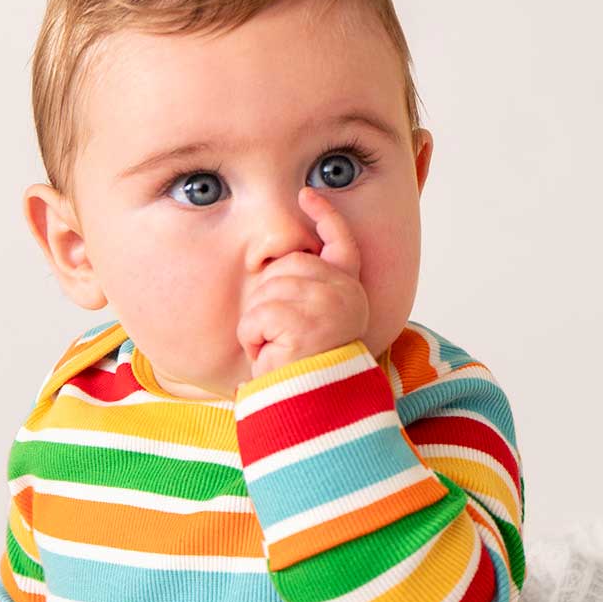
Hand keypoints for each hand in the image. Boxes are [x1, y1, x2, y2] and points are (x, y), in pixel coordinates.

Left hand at [236, 186, 368, 381]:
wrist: (313, 408)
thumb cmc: (307, 370)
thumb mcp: (311, 322)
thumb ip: (305, 289)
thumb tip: (280, 258)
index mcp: (350, 291)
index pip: (342, 244)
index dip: (325, 216)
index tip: (306, 194)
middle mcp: (344, 294)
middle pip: (287, 266)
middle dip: (269, 298)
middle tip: (279, 336)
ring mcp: (326, 306)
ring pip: (267, 292)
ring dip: (259, 324)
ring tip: (276, 349)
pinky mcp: (302, 323)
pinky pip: (257, 317)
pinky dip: (252, 339)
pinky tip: (269, 356)